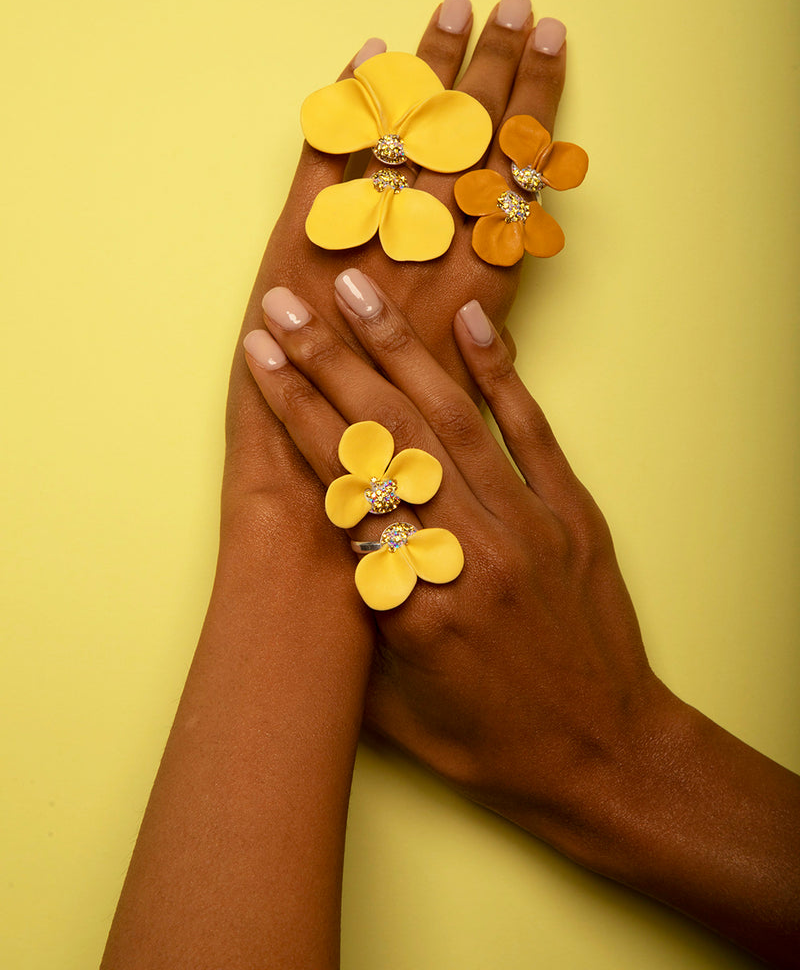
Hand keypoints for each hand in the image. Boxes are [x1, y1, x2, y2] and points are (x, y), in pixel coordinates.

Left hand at [224, 0, 566, 508]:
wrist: (314, 528)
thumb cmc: (406, 482)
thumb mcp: (467, 409)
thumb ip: (486, 356)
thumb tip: (494, 308)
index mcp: (474, 300)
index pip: (515, 179)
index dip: (535, 106)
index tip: (550, 42)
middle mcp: (424, 269)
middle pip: (467, 147)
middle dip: (491, 70)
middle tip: (508, 1)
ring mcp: (358, 259)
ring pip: (404, 149)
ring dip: (425, 77)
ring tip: (444, 13)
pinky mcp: (297, 264)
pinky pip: (322, 178)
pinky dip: (338, 117)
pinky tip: (355, 63)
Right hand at [244, 272, 799, 968]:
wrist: (605, 756)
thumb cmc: (490, 744)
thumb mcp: (392, 709)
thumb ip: (349, 625)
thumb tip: (311, 551)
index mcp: (413, 606)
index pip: (339, 488)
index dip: (296, 416)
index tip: (262, 360)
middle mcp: (467, 552)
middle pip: (386, 437)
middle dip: (328, 362)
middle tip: (287, 305)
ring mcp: (527, 527)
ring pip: (451, 419)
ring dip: (398, 348)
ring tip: (358, 289)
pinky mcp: (572, 515)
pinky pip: (532, 431)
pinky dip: (500, 372)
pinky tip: (468, 321)